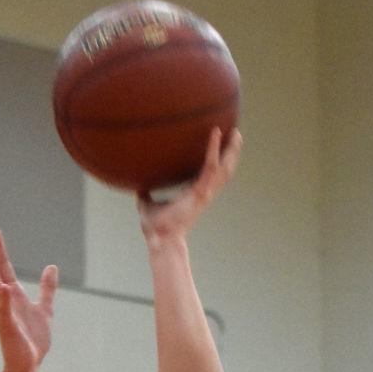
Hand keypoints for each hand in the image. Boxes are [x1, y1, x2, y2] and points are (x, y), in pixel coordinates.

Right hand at [0, 226, 57, 371]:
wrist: (29, 365)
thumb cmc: (33, 340)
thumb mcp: (44, 308)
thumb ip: (47, 288)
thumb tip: (52, 267)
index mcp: (13, 295)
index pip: (3, 267)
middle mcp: (5, 302)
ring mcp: (4, 314)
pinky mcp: (8, 329)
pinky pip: (6, 312)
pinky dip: (5, 301)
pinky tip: (4, 288)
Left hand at [137, 126, 240, 240]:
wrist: (159, 238)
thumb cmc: (155, 227)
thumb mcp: (147, 205)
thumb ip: (145, 194)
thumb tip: (137, 187)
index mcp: (193, 194)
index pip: (209, 175)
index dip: (217, 161)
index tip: (220, 149)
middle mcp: (203, 192)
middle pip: (224, 171)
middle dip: (231, 153)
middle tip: (236, 134)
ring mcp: (204, 193)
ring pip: (224, 168)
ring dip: (231, 150)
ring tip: (236, 133)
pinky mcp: (201, 192)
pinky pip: (210, 166)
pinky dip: (213, 149)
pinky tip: (215, 132)